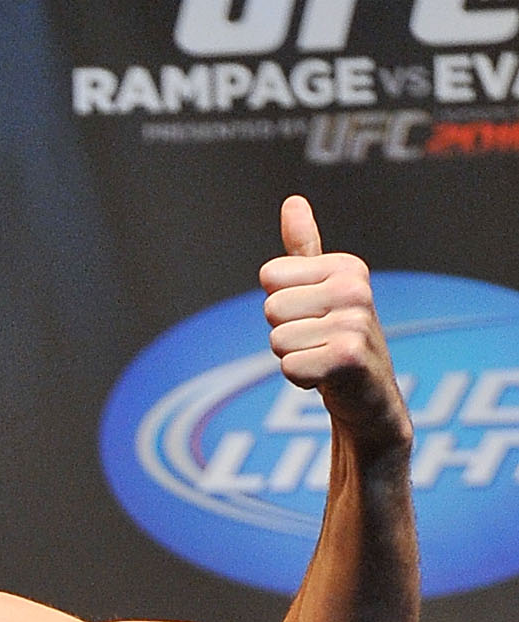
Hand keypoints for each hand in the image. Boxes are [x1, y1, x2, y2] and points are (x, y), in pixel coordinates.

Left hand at [261, 198, 408, 458]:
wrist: (369, 400)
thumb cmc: (339, 342)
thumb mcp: (323, 291)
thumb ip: (305, 250)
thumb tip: (292, 202)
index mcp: (346, 265)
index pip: (270, 276)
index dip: (282, 305)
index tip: (312, 318)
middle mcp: (355, 288)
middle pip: (270, 308)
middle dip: (285, 334)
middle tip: (316, 344)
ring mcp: (355, 322)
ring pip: (278, 340)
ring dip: (293, 359)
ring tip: (322, 361)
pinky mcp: (347, 357)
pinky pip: (289, 366)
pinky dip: (300, 380)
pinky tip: (326, 380)